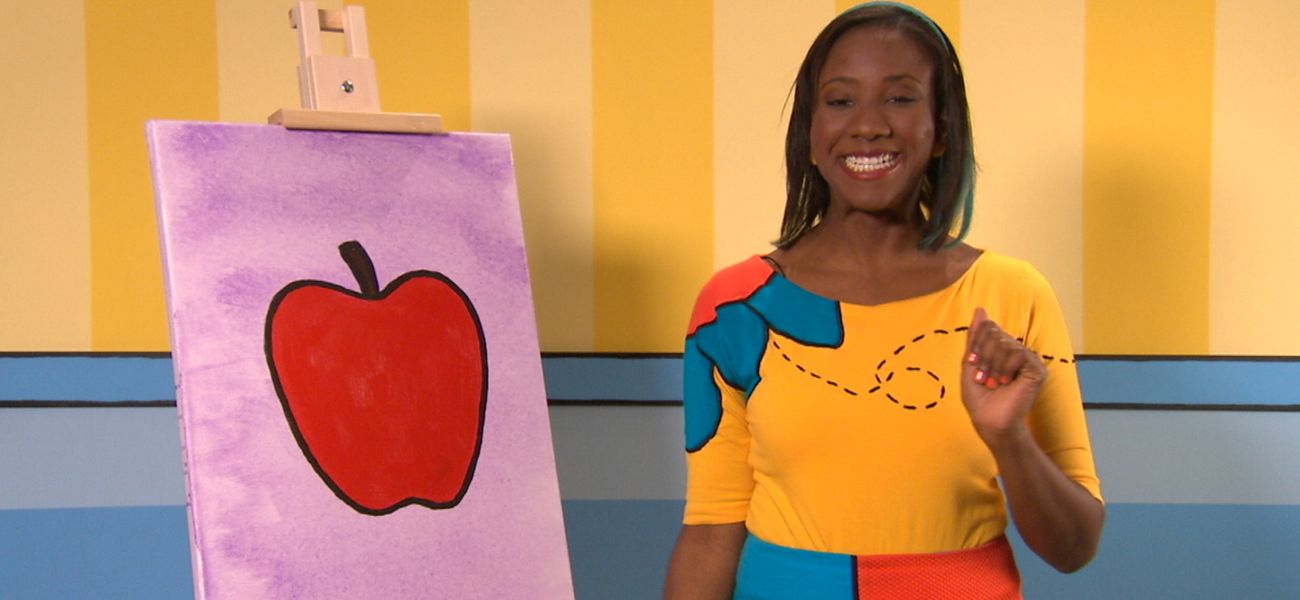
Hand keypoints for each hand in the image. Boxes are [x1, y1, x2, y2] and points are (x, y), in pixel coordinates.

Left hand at [961, 308, 1045, 448]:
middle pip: (994, 332)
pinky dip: (1005, 368)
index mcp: (1001, 349)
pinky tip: (1006, 382)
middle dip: (983, 355)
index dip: (976, 344)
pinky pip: (1018, 353)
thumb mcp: (970, 363)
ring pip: (1004, 343)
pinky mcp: (1037, 369)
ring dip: (992, 365)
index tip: (973, 364)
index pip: (988, 328)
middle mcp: (1016, 352)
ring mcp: (1028, 360)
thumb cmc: (980, 398)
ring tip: (993, 383)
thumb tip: (980, 309)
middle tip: (983, 378)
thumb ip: (975, 336)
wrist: (990, 422)